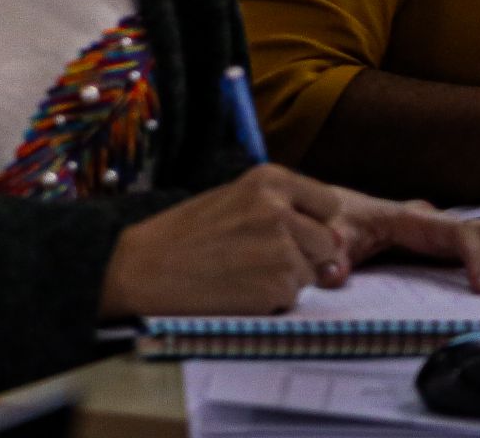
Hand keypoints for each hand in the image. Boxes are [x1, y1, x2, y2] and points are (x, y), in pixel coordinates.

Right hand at [101, 165, 352, 317]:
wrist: (143, 270)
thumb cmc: (182, 234)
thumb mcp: (231, 201)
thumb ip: (281, 213)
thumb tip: (336, 249)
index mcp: (267, 180)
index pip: (327, 204)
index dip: (312, 221)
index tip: (289, 229)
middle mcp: (280, 210)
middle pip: (328, 242)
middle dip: (305, 254)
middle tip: (260, 257)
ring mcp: (281, 249)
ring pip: (312, 273)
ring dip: (287, 278)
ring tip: (243, 272)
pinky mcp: (278, 286)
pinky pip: (294, 297)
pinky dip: (272, 298)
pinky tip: (238, 289)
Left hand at [333, 191, 479, 294]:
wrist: (334, 207)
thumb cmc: (337, 219)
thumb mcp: (331, 233)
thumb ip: (332, 253)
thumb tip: (333, 275)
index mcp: (417, 220)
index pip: (460, 234)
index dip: (476, 258)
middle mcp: (439, 221)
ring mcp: (447, 230)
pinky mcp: (449, 241)